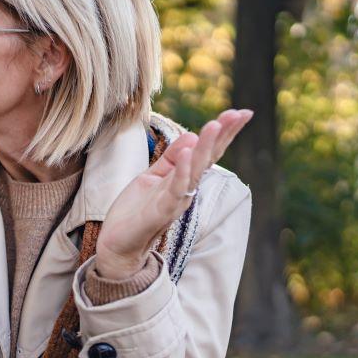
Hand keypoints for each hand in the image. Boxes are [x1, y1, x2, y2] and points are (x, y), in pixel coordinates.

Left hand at [95, 109, 252, 278]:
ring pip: (195, 171)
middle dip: (223, 135)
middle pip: (208, 158)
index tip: (241, 112)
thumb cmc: (136, 211)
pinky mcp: (161, 211)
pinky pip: (175, 189)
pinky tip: (189, 153)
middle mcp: (185, 189)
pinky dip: (183, 171)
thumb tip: (191, 135)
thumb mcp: (152, 177)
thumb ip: (171, 159)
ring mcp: (175, 200)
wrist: (117, 244)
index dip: (223, 132)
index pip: (208, 152)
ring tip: (215, 125)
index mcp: (184, 179)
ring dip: (206, 148)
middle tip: (238, 113)